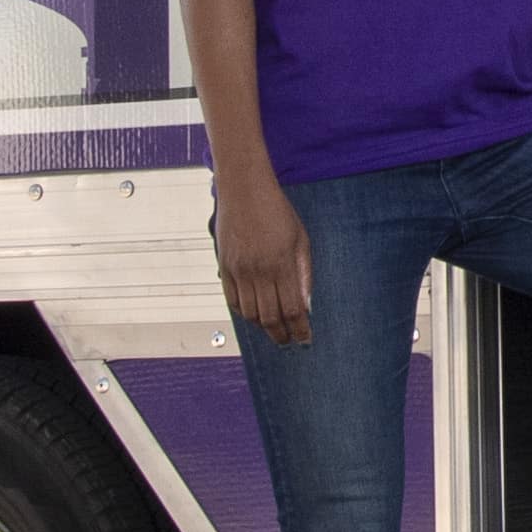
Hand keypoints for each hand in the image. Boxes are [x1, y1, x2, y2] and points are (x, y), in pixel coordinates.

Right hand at [213, 168, 314, 346]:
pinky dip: (244, 313)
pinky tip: (255, 315)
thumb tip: (307, 305)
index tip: (305, 339)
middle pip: (270, 318)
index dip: (300, 330)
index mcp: (281, 264)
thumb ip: (304, 274)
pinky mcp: (224, 267)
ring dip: (264, 327)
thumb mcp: (300, 239)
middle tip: (289, 342)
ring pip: (250, 313)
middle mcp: (258, 271)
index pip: (292, 310)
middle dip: (282, 335)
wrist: (244, 189)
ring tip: (274, 330)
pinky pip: (232, 301)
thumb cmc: (277, 212)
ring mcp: (238, 270)